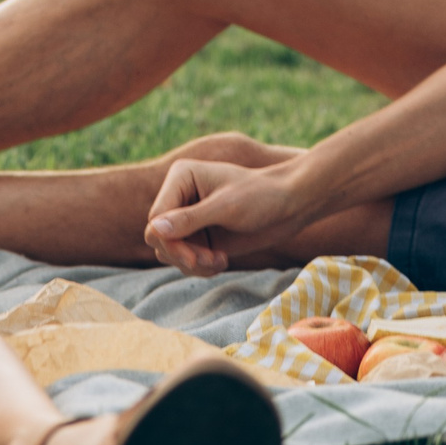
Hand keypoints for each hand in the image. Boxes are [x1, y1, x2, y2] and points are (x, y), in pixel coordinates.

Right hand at [143, 158, 307, 275]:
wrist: (291, 206)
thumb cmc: (262, 196)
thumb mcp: (225, 207)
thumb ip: (189, 219)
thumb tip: (154, 229)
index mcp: (181, 177)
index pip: (156, 218)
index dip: (169, 242)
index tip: (193, 259)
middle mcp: (180, 197)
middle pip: (158, 238)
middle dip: (181, 254)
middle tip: (208, 261)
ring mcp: (190, 218)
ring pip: (169, 251)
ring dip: (192, 263)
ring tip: (217, 260)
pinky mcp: (201, 236)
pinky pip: (186, 259)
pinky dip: (200, 267)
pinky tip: (222, 261)